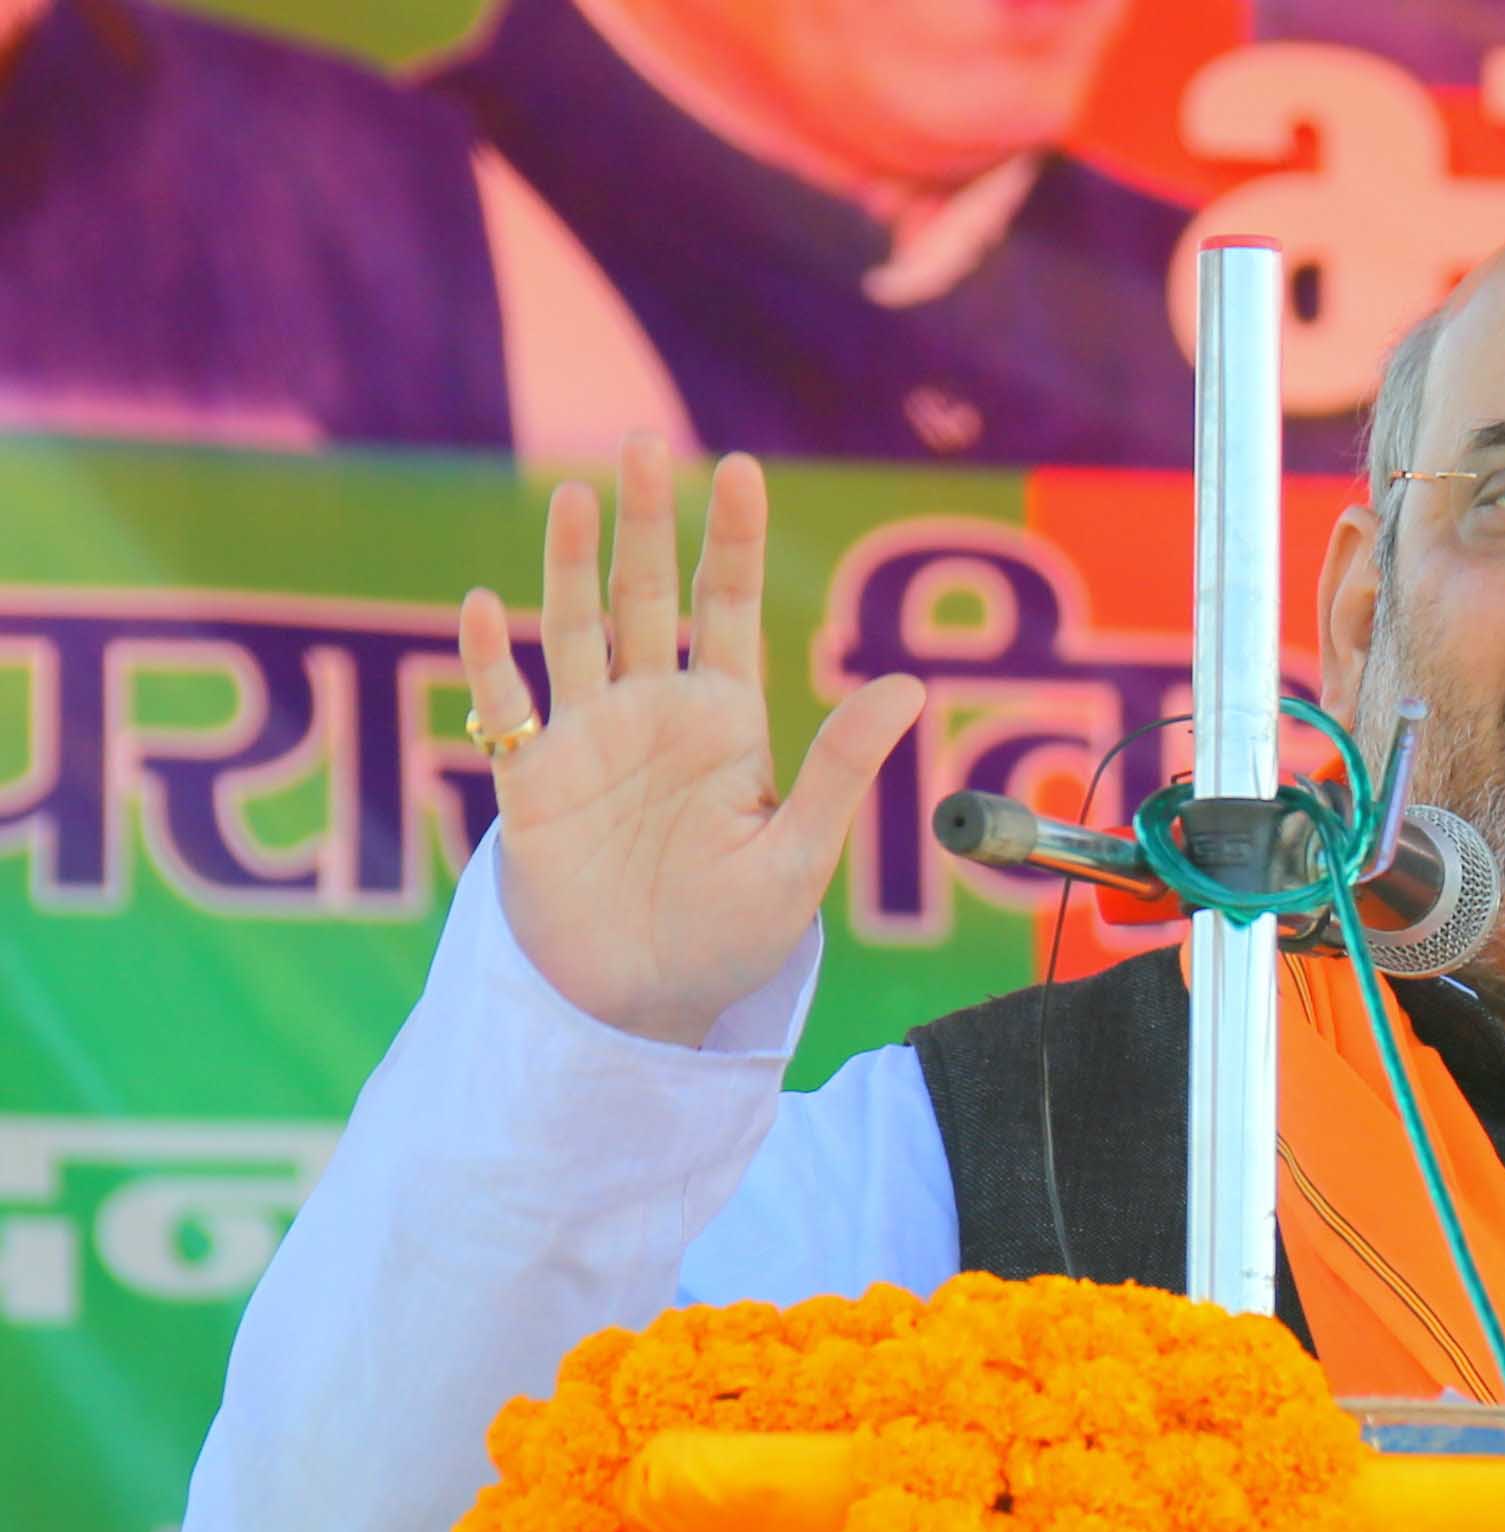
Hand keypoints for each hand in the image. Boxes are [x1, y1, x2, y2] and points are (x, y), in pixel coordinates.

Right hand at [454, 433, 924, 1046]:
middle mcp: (654, 713)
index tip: (740, 467)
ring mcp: (587, 740)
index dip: (733, 539)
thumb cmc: (731, 935)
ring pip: (574, 629)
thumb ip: (839, 767)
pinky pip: (504, 709)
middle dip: (647, 521)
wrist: (647, 1002)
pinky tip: (482, 607)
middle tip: (643, 442)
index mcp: (725, 721)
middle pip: (647, 595)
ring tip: (573, 493)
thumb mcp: (798, 853)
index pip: (728, 608)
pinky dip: (489, 659)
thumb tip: (907, 687)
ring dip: (570, 564)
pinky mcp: (531, 782)